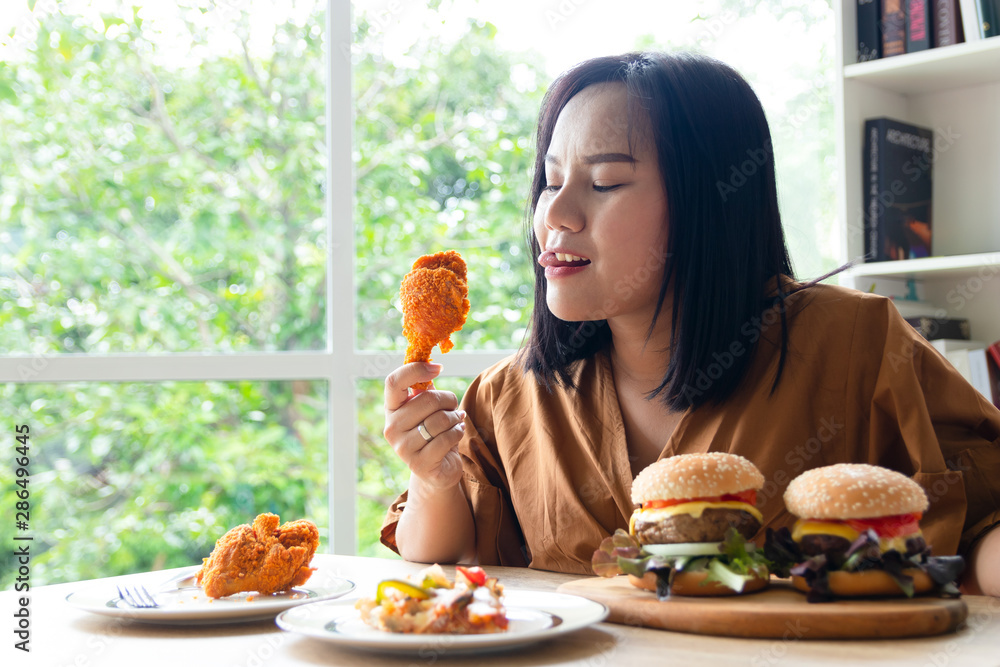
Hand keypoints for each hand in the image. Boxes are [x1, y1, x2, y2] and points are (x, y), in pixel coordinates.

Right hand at [383, 362, 466, 490]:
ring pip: (440, 419)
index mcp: (391, 409)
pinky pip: (447, 438)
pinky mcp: (419, 464)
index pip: (393, 382)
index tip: (438, 368)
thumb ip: (425, 390)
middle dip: (449, 400)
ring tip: (455, 422)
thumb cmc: (434, 433)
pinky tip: (456, 434)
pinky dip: (458, 433)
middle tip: (453, 406)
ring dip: (455, 418)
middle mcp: (391, 428)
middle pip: (427, 399)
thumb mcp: (427, 409)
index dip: (415, 370)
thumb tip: (430, 365)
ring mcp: (403, 448)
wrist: (437, 470)